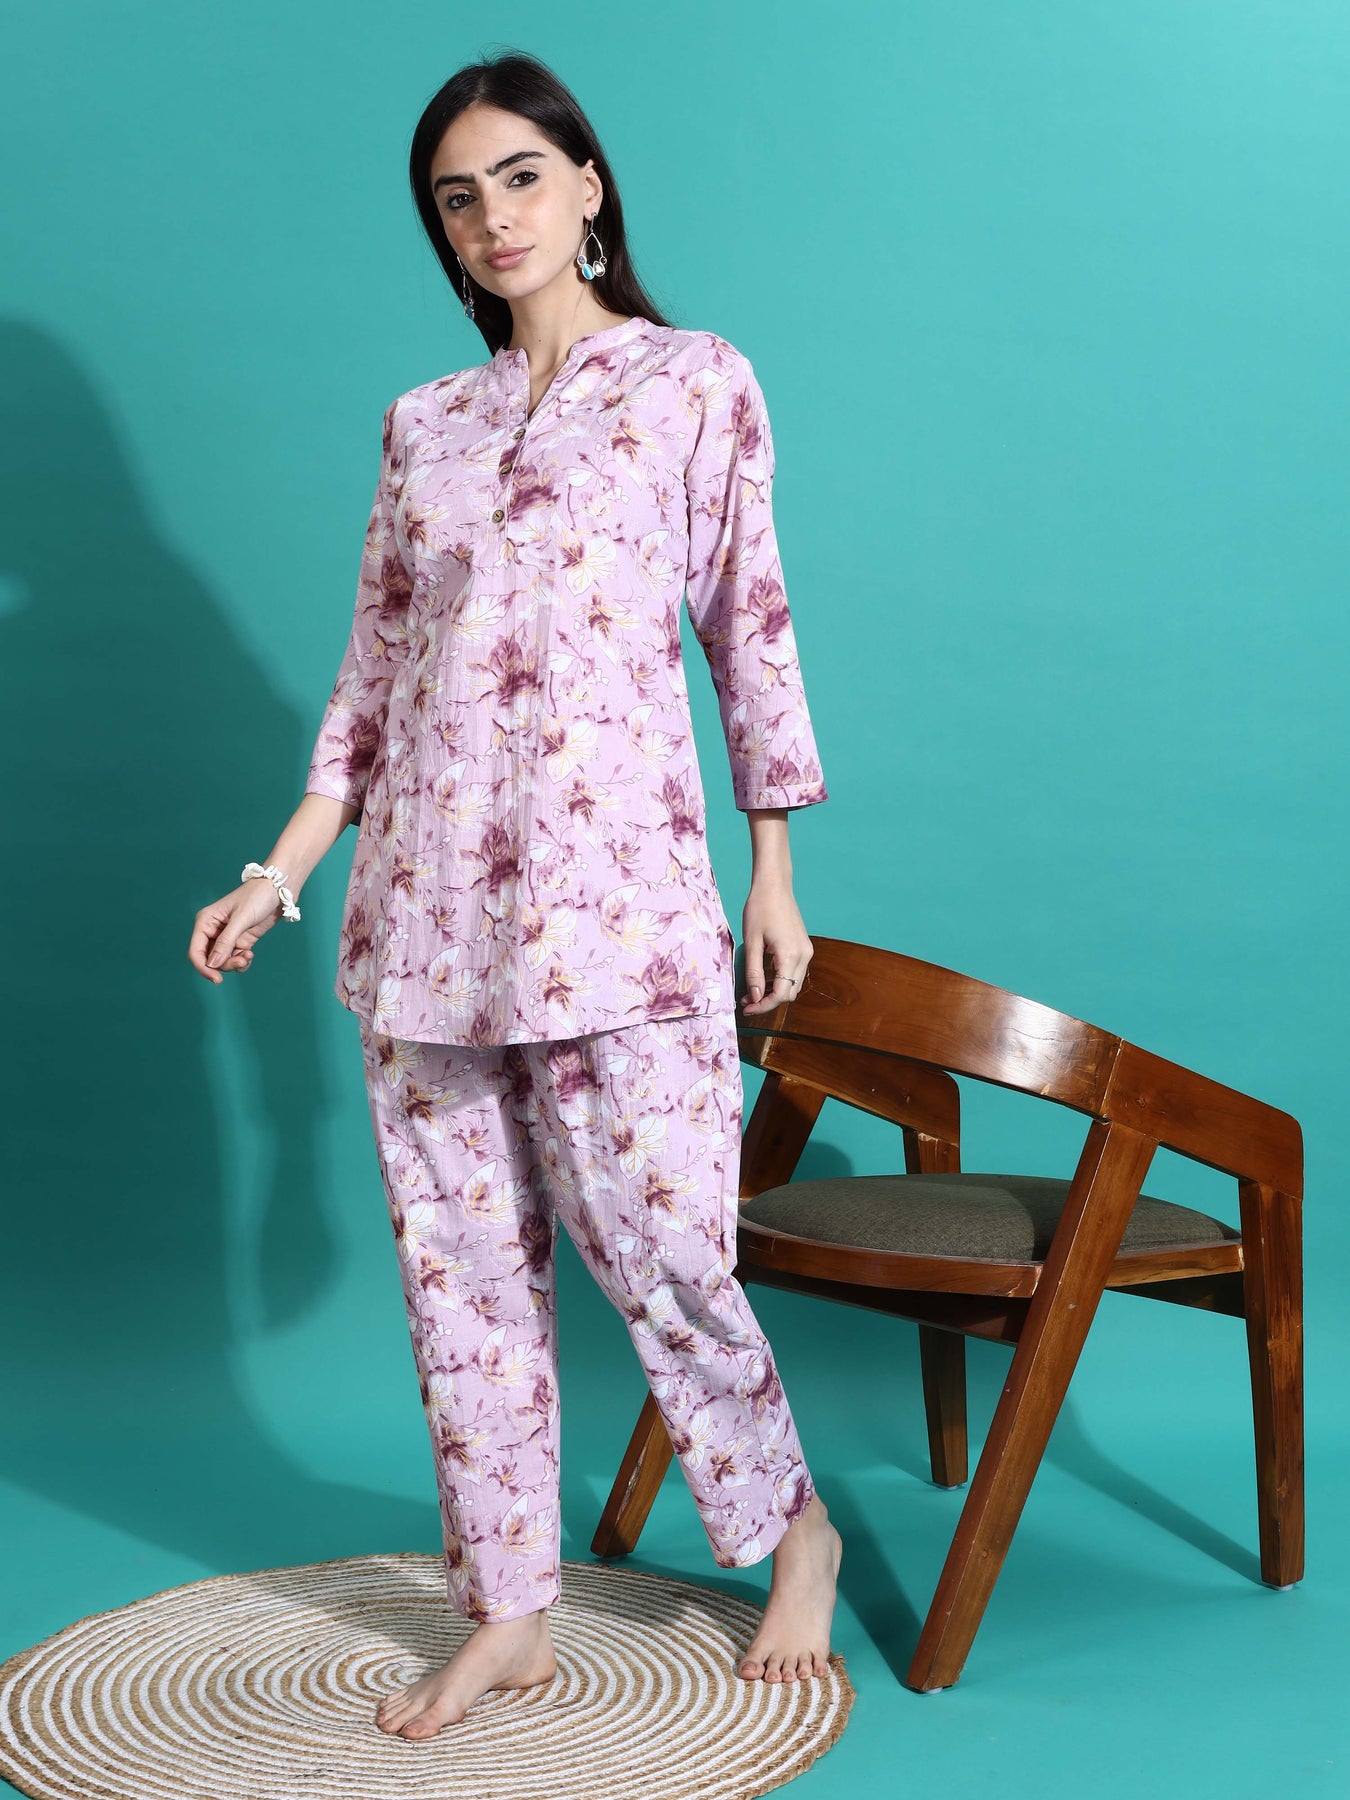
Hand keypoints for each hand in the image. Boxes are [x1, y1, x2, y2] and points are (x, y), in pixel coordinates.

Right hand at [188, 880, 284, 985]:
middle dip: (224, 965)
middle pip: (209, 959)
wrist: (278, 889)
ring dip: (234, 964)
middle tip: (241, 962)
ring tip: (248, 957)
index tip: (216, 979)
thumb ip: (226, 942)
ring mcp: (227, 937)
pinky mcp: (241, 941)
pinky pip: (235, 959)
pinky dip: (242, 962)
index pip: (196, 951)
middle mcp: (213, 930)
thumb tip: (212, 964)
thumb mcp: (241, 919)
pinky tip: (250, 955)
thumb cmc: (257, 896)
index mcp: (205, 922)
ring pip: (223, 961)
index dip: (203, 967)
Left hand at [739, 879, 812, 1015]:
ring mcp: (806, 951)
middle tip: (746, 1000)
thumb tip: (754, 997)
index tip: (746, 1008)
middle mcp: (804, 955)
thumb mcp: (751, 942)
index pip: (781, 994)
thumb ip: (754, 972)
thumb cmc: (760, 909)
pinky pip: (795, 972)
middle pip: (790, 993)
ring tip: (751, 990)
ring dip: (774, 991)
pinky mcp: (804, 947)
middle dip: (768, 1001)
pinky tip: (763, 977)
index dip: (763, 1006)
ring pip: (793, 984)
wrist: (774, 886)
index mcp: (790, 955)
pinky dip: (781, 980)